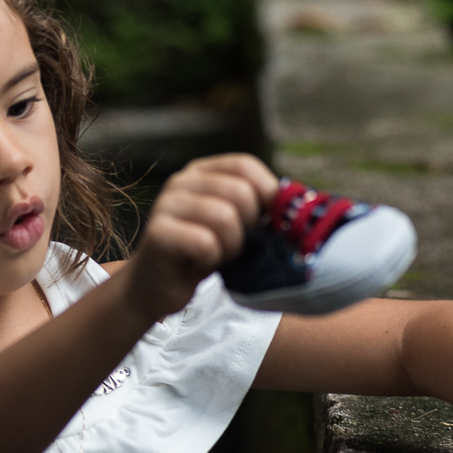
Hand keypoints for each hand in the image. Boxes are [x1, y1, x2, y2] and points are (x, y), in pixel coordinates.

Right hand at [121, 154, 277, 318]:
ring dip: (231, 247)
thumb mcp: (232, 224)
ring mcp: (166, 204)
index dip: (266, 194)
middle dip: (248, 228)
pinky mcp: (157, 233)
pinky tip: (198, 264)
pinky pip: (205, 243)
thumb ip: (255, 206)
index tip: (265, 223)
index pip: (246, 165)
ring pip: (225, 218)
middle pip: (240, 193)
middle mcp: (181, 181)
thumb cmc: (201, 254)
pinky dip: (212, 260)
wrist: (156, 287)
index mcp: (201, 171)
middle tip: (233, 246)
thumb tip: (296, 202)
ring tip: (216, 256)